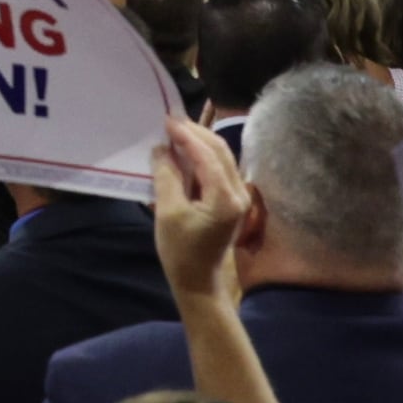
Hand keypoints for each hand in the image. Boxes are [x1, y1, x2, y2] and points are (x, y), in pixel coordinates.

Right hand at [150, 117, 251, 304]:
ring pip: (221, 158)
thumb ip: (167, 176)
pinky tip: (184, 153)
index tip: (166, 119)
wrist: (198, 282)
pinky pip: (219, 170)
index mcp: (226, 197)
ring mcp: (238, 198)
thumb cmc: (181, 251)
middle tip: (170, 121)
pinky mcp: (230, 202)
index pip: (207, 154)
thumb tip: (163, 149)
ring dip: (199, 143)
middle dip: (195, 133)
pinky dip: (202, 157)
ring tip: (175, 132)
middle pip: (220, 151)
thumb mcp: (168, 212)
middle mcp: (239, 193)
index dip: (186, 135)